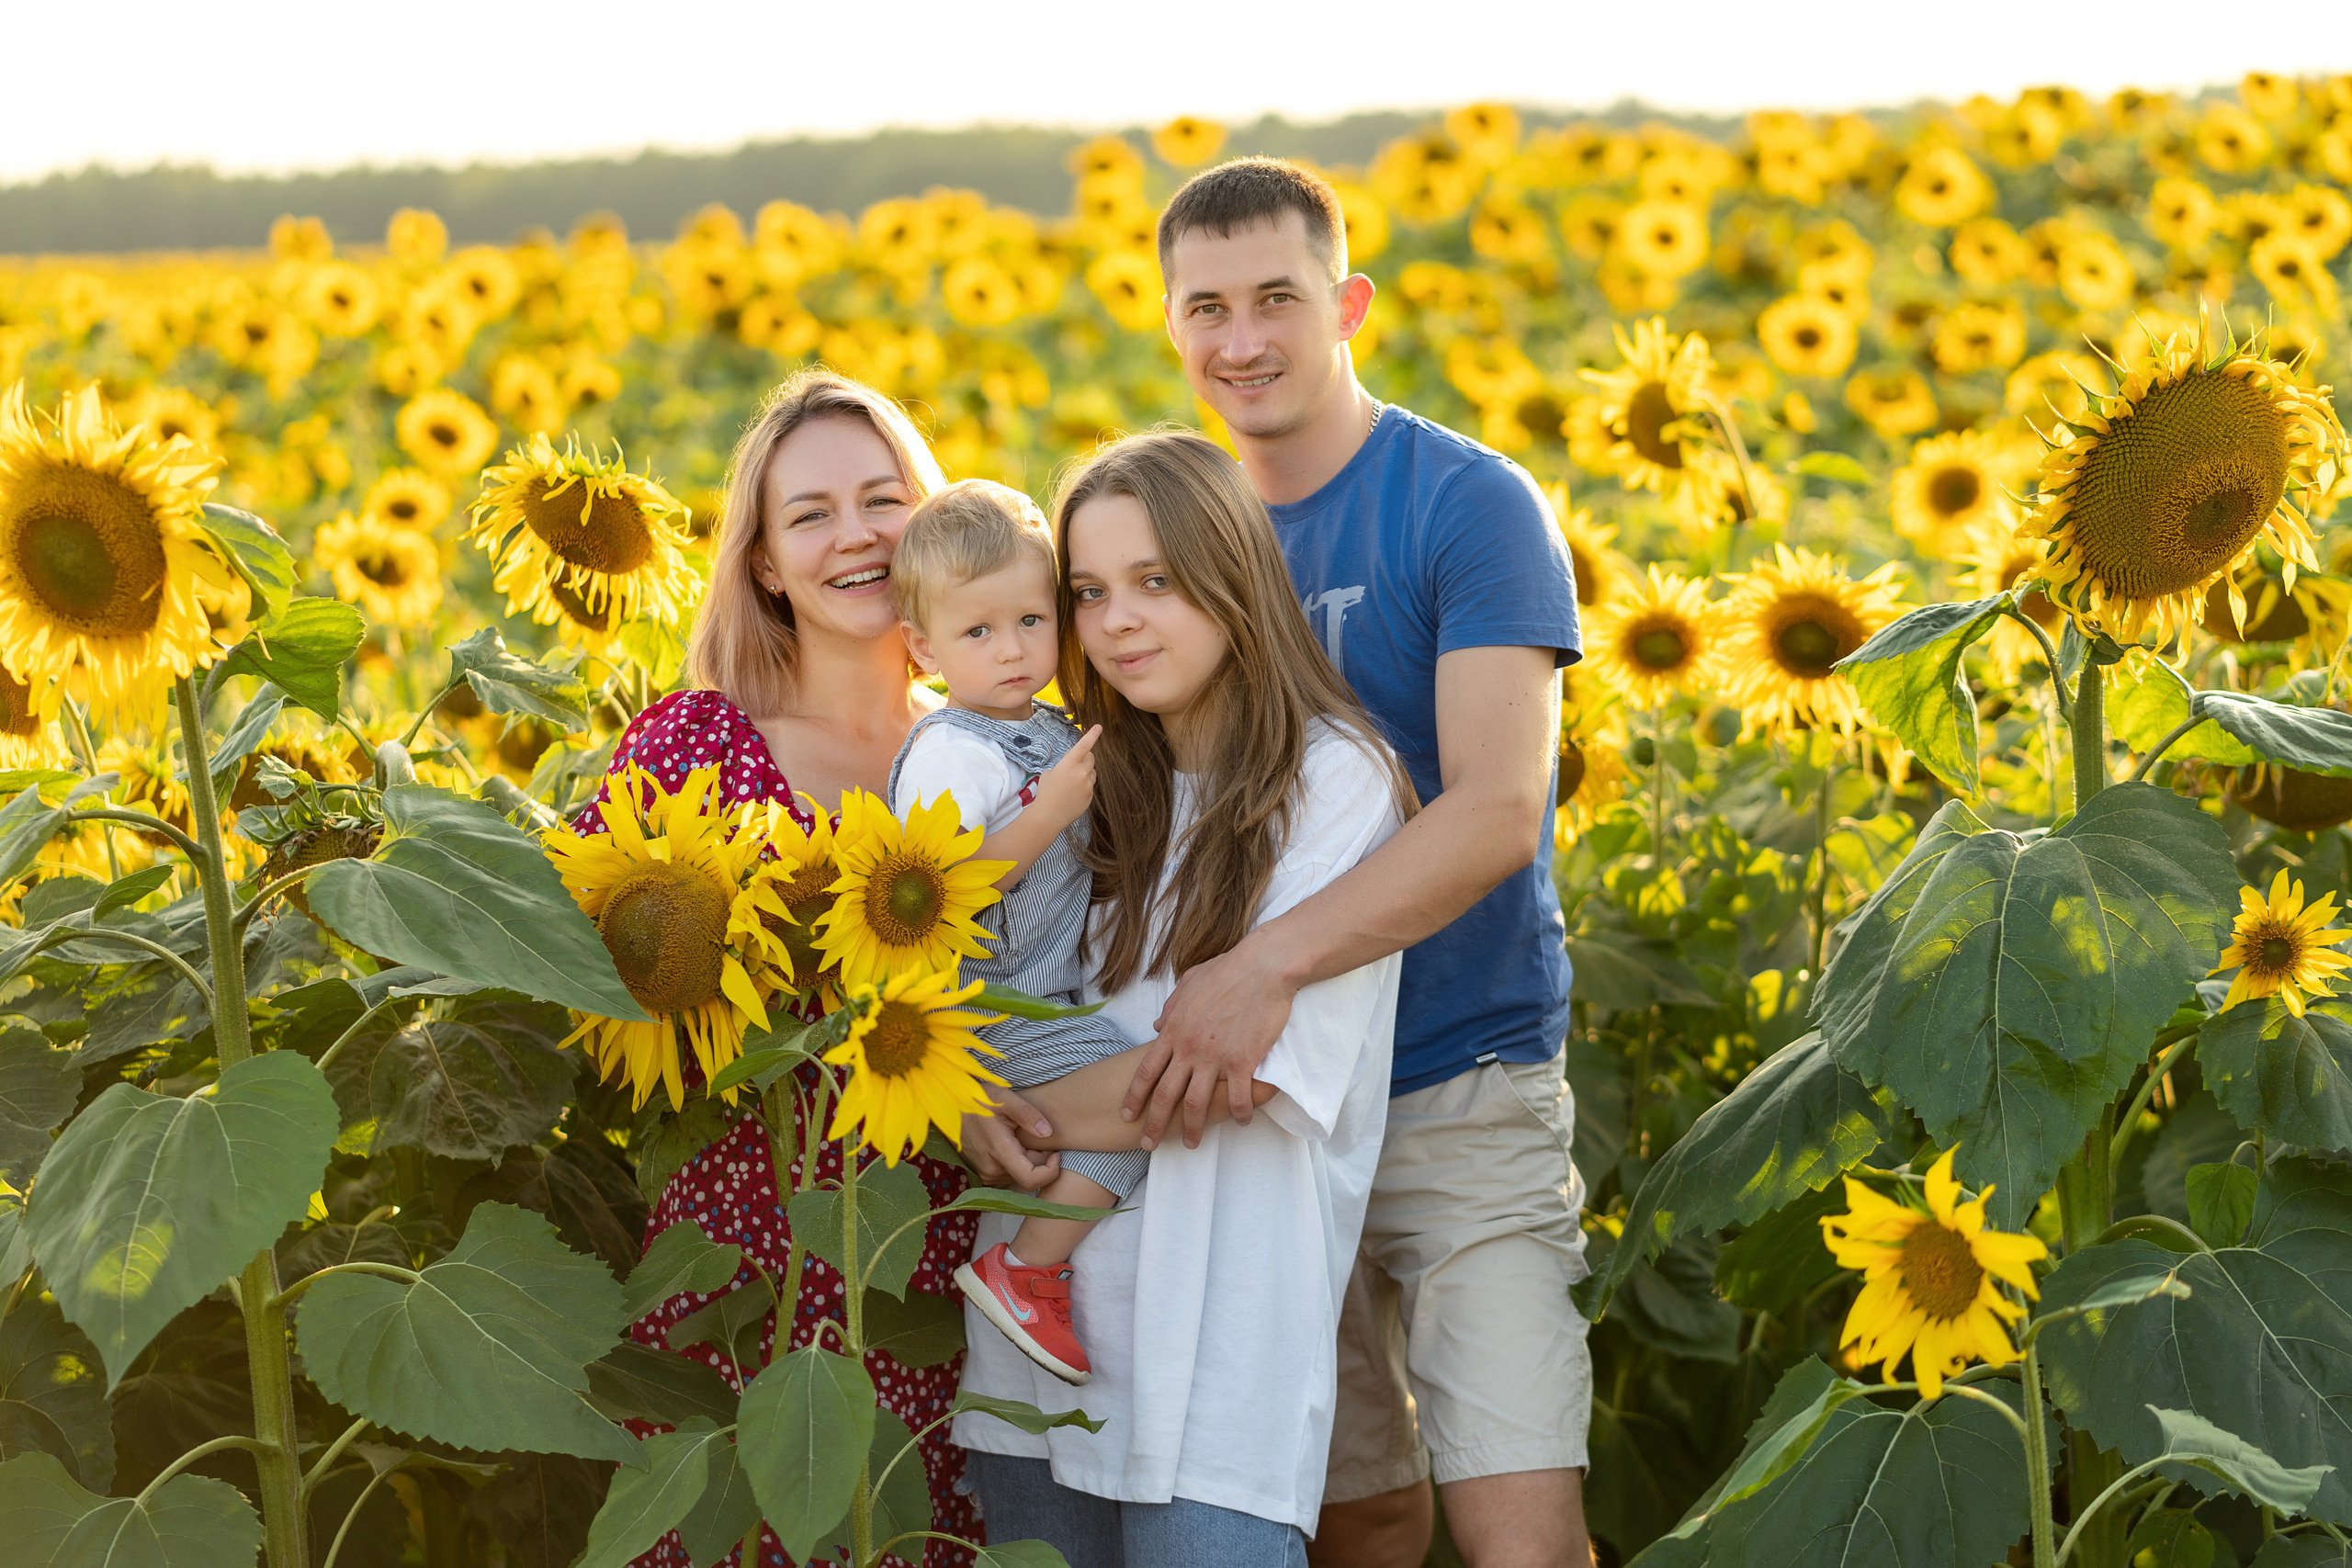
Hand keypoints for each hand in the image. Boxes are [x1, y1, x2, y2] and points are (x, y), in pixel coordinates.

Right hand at [960, 1089, 1060, 1190]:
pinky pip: (1009, 1174)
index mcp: (999, 1152)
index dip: (1051, 1171)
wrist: (949, 1106)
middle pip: (1029, 1176)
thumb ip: (1027, 1114)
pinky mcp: (983, 1173)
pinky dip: (1017, 1162)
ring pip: (1020, 1175)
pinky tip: (1012, 1143)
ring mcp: (986, 1174)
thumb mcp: (1003, 1098)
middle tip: (1037, 1134)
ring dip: (1028, 1160)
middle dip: (1041, 1159)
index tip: (1056, 1153)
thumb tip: (1047, 1132)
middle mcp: (992, 1170)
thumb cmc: (977, 1099)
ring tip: (1021, 1136)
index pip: (1031, 1180)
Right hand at [1031, 726, 1099, 829]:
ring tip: (1071, 783)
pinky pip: (1090, 785)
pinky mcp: (1091, 796)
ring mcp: (1088, 785)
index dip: (1092, 735)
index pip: (1083, 746)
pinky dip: (1084, 786)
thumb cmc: (1046, 792)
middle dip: (1085, 758)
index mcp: (1069, 764)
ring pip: (1092, 772)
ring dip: (1085, 773)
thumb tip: (1072, 766)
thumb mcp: (1050, 773)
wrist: (1049, 815)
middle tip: (1075, 765)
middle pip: (1091, 758)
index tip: (1099, 727)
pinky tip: (1073, 794)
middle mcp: (1081, 773)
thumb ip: (1063, 765)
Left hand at [1127, 940, 1299, 1148]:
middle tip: (1147, 1144)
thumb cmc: (1227, 970)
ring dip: (1193, 1129)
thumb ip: (1170, 1008)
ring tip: (1192, 1144)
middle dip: (1154, 1124)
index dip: (1134, 1097)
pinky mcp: (1242, 1062)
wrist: (1262, 967)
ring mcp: (1215, 1057)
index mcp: (1173, 1030)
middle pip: (1165, 1095)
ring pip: (1196, 1104)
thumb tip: (1157, 1026)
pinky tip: (1241, 1121)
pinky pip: (1237, 1098)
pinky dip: (1239, 1114)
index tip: (1127, 1114)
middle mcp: (1189, 1048)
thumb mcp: (1188, 984)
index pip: (1146, 1071)